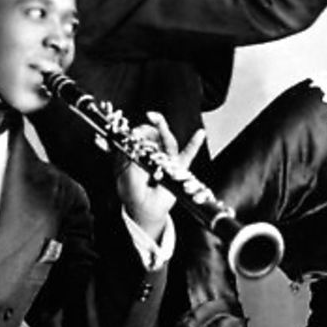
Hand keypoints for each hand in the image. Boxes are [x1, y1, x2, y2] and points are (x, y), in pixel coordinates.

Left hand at [116, 111, 206, 238]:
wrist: (146, 211)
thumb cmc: (134, 193)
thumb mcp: (126, 175)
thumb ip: (129, 157)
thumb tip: (135, 137)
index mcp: (141, 154)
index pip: (143, 136)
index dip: (142, 130)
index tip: (137, 128)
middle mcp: (155, 155)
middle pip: (158, 136)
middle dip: (157, 125)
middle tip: (152, 115)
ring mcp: (168, 162)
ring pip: (170, 144)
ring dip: (166, 132)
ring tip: (161, 121)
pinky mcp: (179, 170)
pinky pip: (188, 156)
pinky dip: (194, 145)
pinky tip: (200, 134)